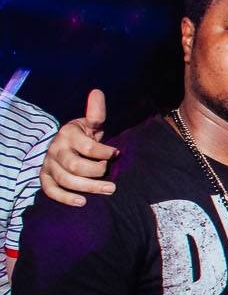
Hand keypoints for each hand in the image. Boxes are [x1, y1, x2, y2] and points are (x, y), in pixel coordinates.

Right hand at [40, 89, 117, 205]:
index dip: (104, 153)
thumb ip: (96, 113)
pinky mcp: (45, 177)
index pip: (87, 147)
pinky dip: (65, 198)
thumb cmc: (83, 136)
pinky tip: (82, 202)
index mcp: (68, 134)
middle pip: (76, 166)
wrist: (64, 144)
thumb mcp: (90, 123)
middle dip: (97, 175)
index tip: (116, 154)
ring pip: (66, 180)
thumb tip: (98, 92)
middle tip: (114, 181)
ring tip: (109, 190)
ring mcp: (49, 164)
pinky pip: (51, 190)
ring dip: (88, 188)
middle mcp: (56, 149)